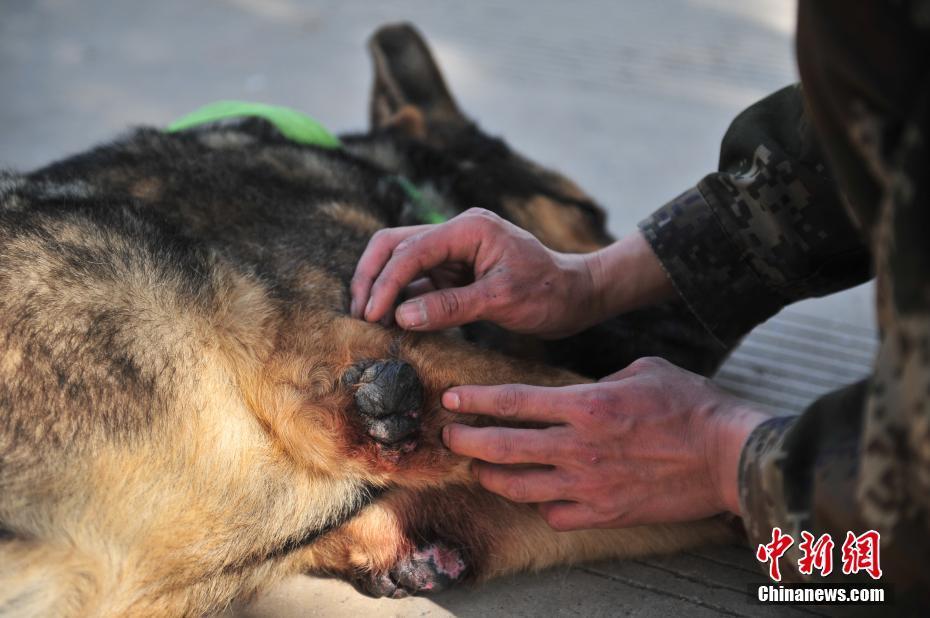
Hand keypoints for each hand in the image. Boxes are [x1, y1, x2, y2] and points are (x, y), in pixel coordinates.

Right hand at [350, 208, 596, 336]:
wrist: (576, 296)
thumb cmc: (548, 293)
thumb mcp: (501, 300)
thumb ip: (450, 307)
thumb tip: (401, 317)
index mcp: (468, 228)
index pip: (411, 250)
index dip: (386, 282)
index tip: (371, 314)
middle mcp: (456, 233)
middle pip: (394, 245)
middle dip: (372, 277)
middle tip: (359, 313)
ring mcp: (453, 253)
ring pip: (402, 264)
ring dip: (383, 290)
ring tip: (369, 323)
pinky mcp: (455, 273)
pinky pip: (418, 284)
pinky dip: (402, 302)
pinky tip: (392, 324)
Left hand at [440, 357, 769, 529]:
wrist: (729, 456)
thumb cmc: (692, 406)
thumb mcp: (644, 371)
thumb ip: (602, 380)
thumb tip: (579, 391)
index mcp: (586, 405)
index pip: (513, 401)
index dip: (475, 400)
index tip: (452, 399)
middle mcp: (579, 446)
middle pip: (503, 446)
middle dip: (466, 440)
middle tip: (448, 436)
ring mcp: (589, 484)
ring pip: (519, 486)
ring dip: (491, 476)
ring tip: (478, 469)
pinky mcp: (605, 512)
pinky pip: (555, 514)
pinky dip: (541, 504)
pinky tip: (537, 495)